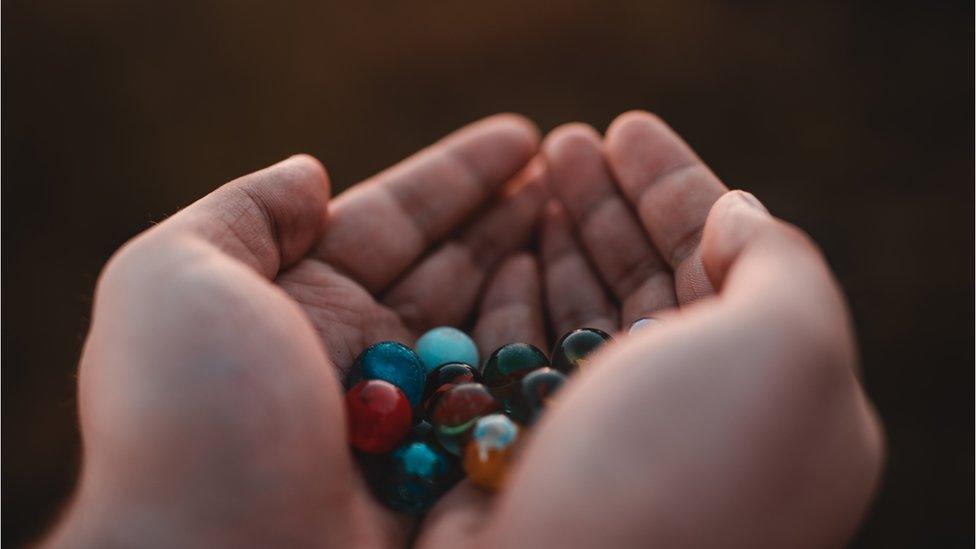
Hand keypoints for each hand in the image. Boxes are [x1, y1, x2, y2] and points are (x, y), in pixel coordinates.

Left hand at [45, 115, 548, 547]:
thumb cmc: (193, 423)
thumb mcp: (172, 284)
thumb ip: (241, 216)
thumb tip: (311, 175)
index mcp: (293, 306)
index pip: (391, 223)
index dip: (455, 177)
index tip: (518, 138)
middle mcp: (354, 360)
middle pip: (448, 270)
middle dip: (508, 219)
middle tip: (572, 172)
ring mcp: (407, 421)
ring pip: (486, 330)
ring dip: (538, 274)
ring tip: (588, 222)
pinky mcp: (448, 477)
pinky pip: (506, 399)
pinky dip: (543, 352)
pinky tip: (582, 306)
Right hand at [415, 112, 884, 547]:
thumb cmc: (685, 476)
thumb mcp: (789, 351)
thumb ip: (780, 264)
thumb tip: (734, 214)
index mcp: (772, 398)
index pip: (728, 260)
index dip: (678, 186)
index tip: (624, 130)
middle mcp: (692, 422)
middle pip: (650, 282)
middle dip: (610, 205)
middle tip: (565, 144)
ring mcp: (610, 443)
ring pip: (585, 315)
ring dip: (560, 242)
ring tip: (532, 178)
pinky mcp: (534, 457)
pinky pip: (527, 358)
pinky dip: (514, 299)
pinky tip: (504, 252)